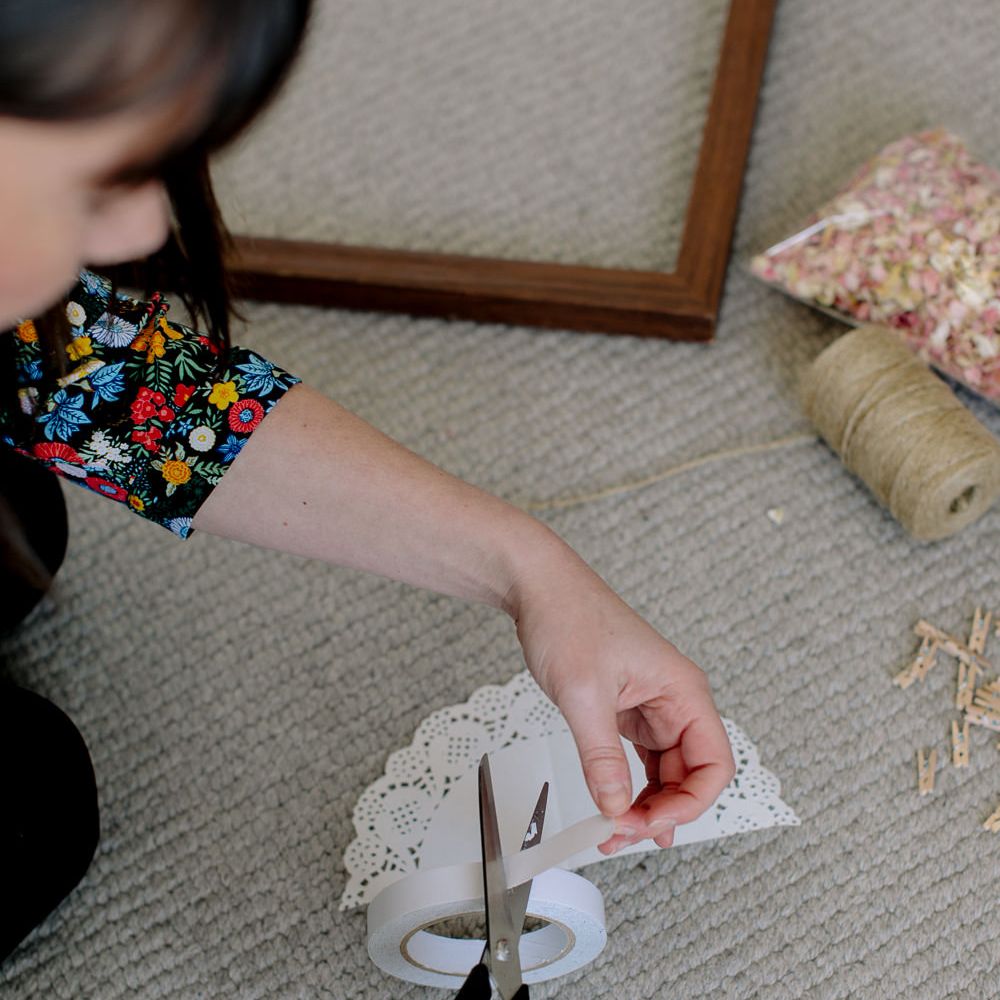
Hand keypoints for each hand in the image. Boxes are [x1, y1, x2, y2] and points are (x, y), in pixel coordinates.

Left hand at [505, 542, 734, 851]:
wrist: (541, 589)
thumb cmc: (569, 618)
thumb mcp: (584, 694)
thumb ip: (601, 756)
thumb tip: (615, 806)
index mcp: (683, 691)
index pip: (714, 764)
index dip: (691, 803)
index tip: (652, 823)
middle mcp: (676, 702)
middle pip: (690, 776)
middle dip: (661, 812)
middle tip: (620, 833)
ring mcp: (652, 709)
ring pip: (664, 774)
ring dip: (643, 806)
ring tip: (612, 832)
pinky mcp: (628, 713)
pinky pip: (640, 762)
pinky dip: (627, 788)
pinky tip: (614, 810)